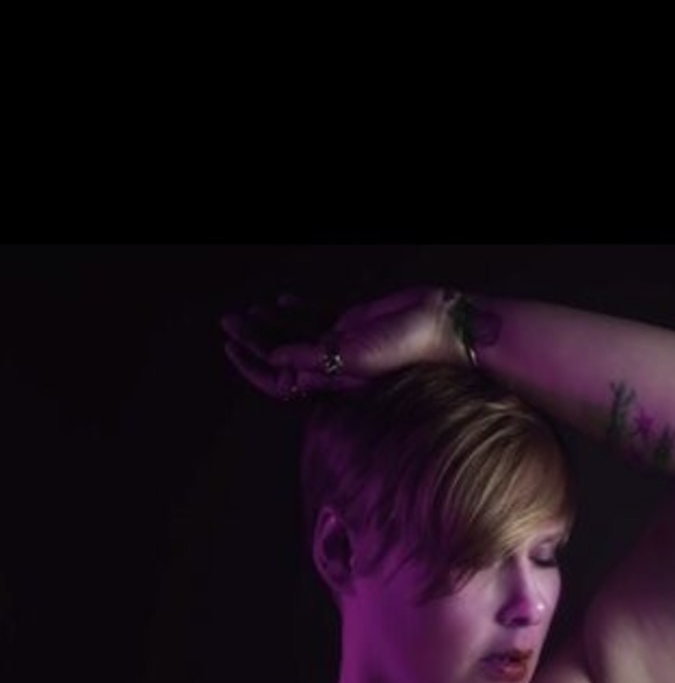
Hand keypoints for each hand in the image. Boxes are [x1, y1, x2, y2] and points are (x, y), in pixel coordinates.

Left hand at [221, 286, 462, 401]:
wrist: (439, 330)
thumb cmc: (404, 353)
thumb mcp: (353, 361)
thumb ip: (313, 359)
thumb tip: (275, 360)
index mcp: (329, 380)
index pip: (280, 378)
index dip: (252, 366)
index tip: (231, 348)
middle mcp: (332, 365)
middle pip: (282, 354)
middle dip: (252, 339)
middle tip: (228, 321)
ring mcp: (342, 344)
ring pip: (296, 333)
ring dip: (270, 323)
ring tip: (247, 311)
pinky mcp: (354, 323)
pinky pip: (320, 316)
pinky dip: (298, 309)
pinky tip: (281, 301)